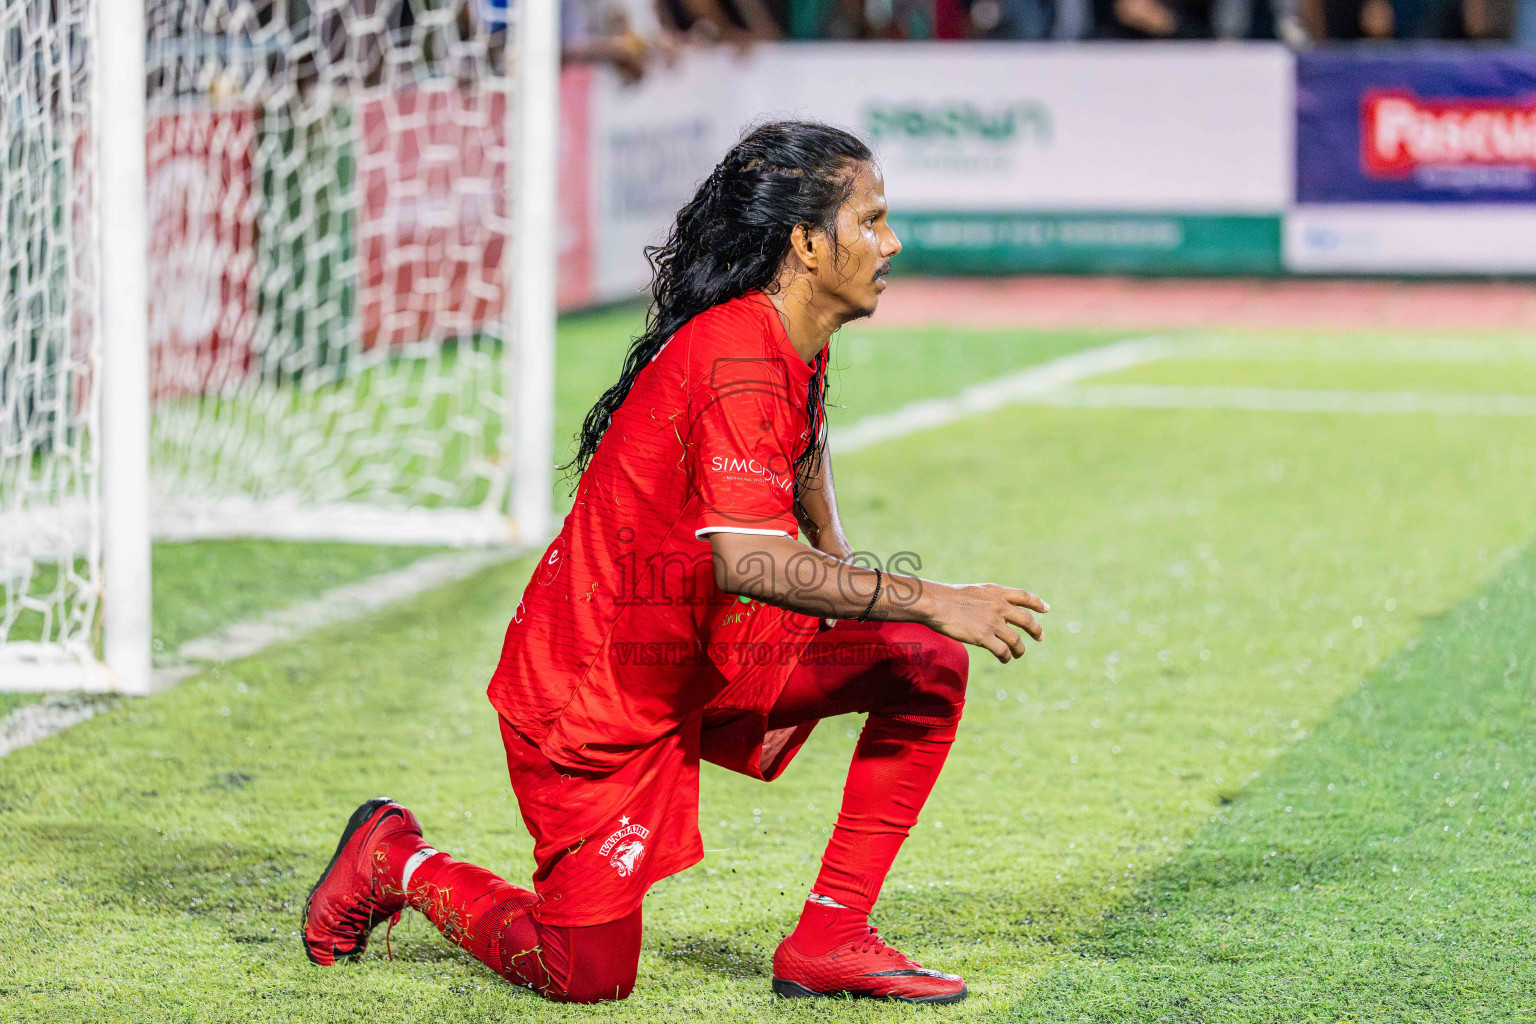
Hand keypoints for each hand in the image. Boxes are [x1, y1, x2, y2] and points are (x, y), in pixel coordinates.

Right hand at [921, 583, 1047, 663]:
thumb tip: (997, 613)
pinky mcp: (984, 637)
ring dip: (1020, 649)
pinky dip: (1006, 657)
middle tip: (1040, 637)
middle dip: (1036, 630)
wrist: (936, 603)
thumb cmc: (948, 597)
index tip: (1046, 609)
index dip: (1037, 603)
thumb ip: (989, 600)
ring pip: (1016, 641)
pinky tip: (1005, 659)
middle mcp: (999, 606)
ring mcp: (993, 622)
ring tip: (1018, 654)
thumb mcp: (975, 591)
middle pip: (1026, 620)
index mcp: (996, 593)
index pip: (1024, 597)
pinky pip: (1002, 651)